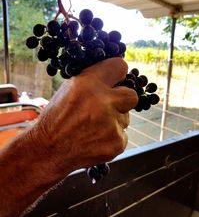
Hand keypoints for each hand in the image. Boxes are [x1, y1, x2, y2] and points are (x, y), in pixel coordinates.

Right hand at [30, 57, 137, 176]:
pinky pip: (122, 135)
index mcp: (88, 84)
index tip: (115, 81)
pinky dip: (111, 137)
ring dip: (113, 121)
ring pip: (125, 118)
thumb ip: (93, 80)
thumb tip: (114, 77)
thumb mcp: (69, 89)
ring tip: (92, 127)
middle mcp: (103, 102)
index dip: (118, 74)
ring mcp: (111, 125)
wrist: (47, 150)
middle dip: (122, 100)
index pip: (120, 67)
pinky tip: (94, 140)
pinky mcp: (117, 143)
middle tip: (108, 107)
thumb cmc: (56, 118)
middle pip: (131, 95)